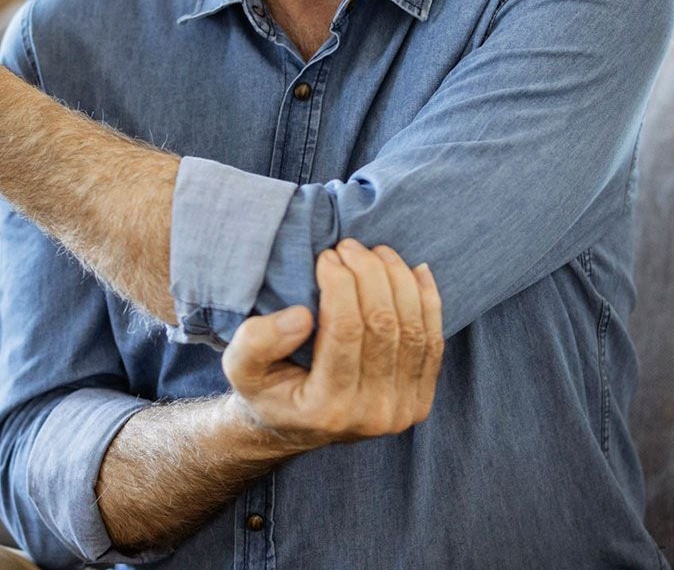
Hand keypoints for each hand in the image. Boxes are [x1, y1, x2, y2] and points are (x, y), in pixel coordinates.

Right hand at [220, 238, 443, 453]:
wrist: (294, 427)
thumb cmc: (266, 389)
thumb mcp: (239, 369)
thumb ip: (256, 342)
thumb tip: (303, 316)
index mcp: (326, 408)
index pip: (344, 330)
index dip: (340, 284)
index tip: (326, 256)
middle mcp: (372, 414)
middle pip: (384, 325)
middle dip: (370, 274)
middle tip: (349, 246)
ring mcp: (402, 410)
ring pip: (414, 330)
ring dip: (399, 281)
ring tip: (376, 252)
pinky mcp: (421, 401)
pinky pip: (434, 344)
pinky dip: (428, 302)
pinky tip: (415, 271)